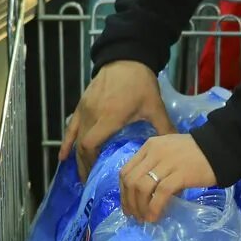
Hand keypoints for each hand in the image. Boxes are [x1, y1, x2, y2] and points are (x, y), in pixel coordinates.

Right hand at [62, 60, 174, 179]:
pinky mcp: (82, 104)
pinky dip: (67, 142)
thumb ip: (165, 128)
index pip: (91, 145)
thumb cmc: (140, 83)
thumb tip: (179, 147)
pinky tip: (62, 155)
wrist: (126, 58)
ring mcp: (85, 108)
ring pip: (76, 137)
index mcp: (109, 117)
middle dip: (84, 165)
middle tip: (89, 182)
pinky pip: (71, 126)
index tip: (96, 176)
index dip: (90, 162)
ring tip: (80, 173)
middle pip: (82, 145)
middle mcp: (93, 114)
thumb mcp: (155, 106)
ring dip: (77, 156)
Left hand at [118, 134, 217, 222]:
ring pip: (142, 187)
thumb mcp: (168, 153)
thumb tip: (146, 194)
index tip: (127, 206)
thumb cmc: (195, 153)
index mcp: (149, 147)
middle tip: (134, 216)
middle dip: (129, 202)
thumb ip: (155, 167)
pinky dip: (154, 207)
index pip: (126, 170)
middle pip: (130, 180)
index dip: (123, 191)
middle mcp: (154, 153)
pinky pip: (160, 193)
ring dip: (140, 207)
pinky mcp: (180, 174)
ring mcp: (166, 163)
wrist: (221, 148)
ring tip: (144, 219)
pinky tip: (154, 217)